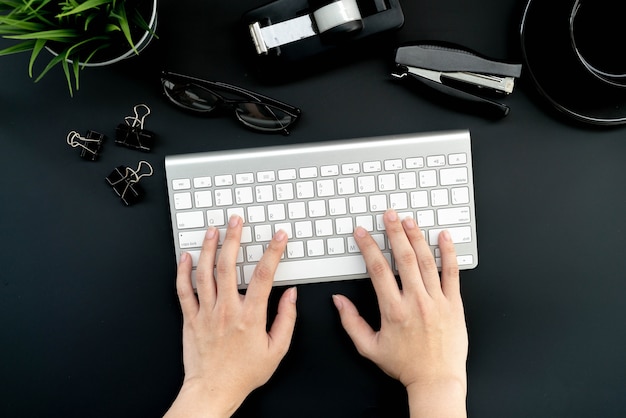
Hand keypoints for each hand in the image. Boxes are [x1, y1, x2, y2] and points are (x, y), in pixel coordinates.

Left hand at [164, 215, 297, 417]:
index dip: (273, 252)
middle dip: (234, 239)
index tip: (278, 237)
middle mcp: (226, 310)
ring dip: (209, 248)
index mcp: (250, 317)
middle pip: (229, 266)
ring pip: (205, 273)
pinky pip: (184, 290)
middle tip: (237, 221)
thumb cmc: (244, 373)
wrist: (213, 390)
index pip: (264, 276)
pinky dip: (183, 271)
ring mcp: (206, 313)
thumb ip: (286, 319)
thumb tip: (292, 295)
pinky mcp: (190, 318)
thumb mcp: (277, 350)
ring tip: (213, 230)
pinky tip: (186, 257)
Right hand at [332, 209, 467, 417]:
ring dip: (417, 238)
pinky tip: (444, 238)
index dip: (368, 247)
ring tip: (409, 221)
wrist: (436, 380)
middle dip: (394, 232)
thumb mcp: (369, 347)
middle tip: (389, 215)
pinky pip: (452, 274)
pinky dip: (448, 253)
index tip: (362, 233)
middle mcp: (415, 302)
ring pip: (426, 262)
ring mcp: (437, 301)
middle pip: (403, 258)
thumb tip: (338, 301)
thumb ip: (351, 322)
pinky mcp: (454, 304)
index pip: (378, 270)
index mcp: (393, 310)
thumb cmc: (405, 365)